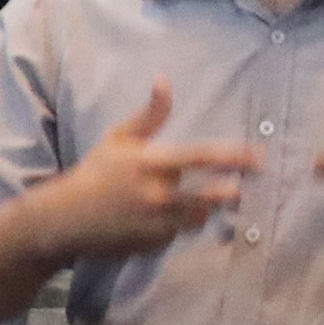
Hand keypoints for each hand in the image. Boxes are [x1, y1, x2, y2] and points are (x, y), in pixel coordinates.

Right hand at [37, 81, 257, 258]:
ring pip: (198, 217)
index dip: (235, 157)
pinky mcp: (152, 245)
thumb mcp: (119, 139)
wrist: (65, 219)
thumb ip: (149, 114)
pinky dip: (177, 226)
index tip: (258, 157)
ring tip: (205, 203)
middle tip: (240, 188)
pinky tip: (166, 220)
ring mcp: (157, 223)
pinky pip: (177, 235)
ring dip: (204, 209)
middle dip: (230, 192)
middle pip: (210, 195)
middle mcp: (158, 194)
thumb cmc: (95, 174)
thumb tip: (164, 80)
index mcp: (152, 163)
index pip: (203, 157)